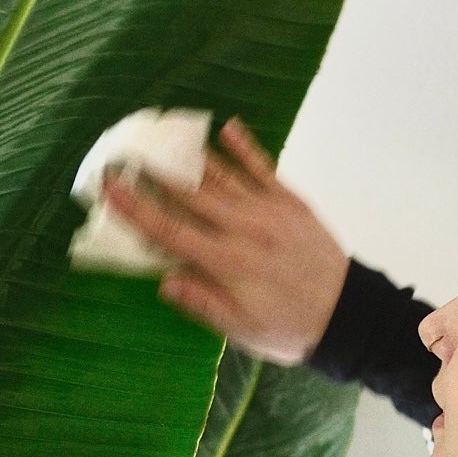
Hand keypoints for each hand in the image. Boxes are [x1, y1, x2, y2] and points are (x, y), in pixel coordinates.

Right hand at [101, 116, 349, 364]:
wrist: (348, 315)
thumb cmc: (288, 328)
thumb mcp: (241, 330)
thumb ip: (202, 302)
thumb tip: (164, 280)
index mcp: (227, 263)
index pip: (170, 230)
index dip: (136, 208)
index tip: (109, 186)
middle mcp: (244, 228)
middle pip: (189, 194)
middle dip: (153, 172)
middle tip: (125, 151)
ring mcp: (269, 210)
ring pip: (221, 175)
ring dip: (188, 155)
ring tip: (160, 136)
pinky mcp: (290, 201)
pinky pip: (262, 168)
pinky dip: (243, 147)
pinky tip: (225, 127)